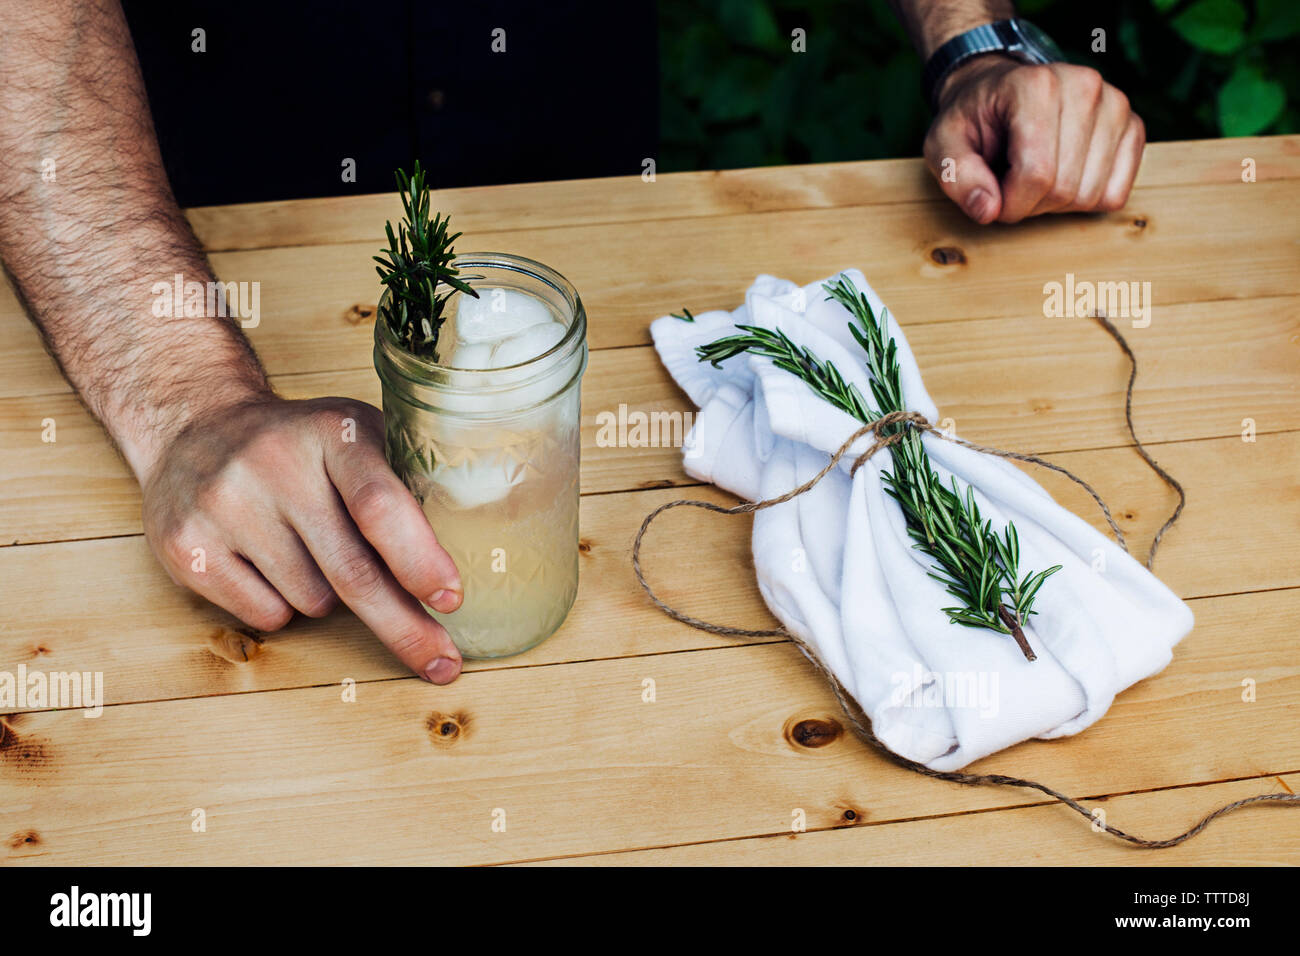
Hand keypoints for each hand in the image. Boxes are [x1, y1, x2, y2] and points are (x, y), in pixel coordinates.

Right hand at [140, 394, 464, 683]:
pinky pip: (265, 617)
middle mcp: (275, 463)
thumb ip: (405, 484)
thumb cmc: (303, 445)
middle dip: (404, 626)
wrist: (195, 425)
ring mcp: (226, 505)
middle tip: (442, 661)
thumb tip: (464, 564)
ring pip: (313, 601)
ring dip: (332, 599)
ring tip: (312, 550)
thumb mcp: (358, 436)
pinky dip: (284, 608)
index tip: (452, 600)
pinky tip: (269, 563)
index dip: (419, 560)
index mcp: (333, 433)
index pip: (380, 505)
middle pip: (352, 572)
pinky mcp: (186, 545)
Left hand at [924, 57, 1144, 223]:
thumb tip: (988, 210)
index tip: (991, 196)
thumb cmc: (973, 120)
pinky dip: (1086, 200)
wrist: (1002, 93)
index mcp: (1035, 86)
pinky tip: (1064, 176)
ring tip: (1035, 175)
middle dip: (1030, 204)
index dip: (1010, 204)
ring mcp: (1116, 105)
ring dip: (1056, 204)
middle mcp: (1084, 87)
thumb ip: (957, 177)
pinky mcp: (1133, 128)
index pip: (1036, 174)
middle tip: (1010, 184)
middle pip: (1064, 189)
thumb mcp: (943, 145)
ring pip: (1090, 196)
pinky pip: (1115, 194)